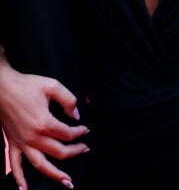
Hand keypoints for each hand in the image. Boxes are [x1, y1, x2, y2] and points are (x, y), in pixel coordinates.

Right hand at [0, 64, 88, 189]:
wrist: (3, 88)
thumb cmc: (28, 85)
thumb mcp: (52, 86)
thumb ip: (68, 100)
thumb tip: (76, 116)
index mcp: (45, 123)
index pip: (68, 134)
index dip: (79, 132)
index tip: (85, 129)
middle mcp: (33, 137)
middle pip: (59, 152)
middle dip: (75, 152)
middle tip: (85, 149)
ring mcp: (22, 143)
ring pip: (41, 165)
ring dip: (55, 174)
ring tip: (67, 181)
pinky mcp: (13, 144)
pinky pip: (16, 166)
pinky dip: (19, 179)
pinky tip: (25, 189)